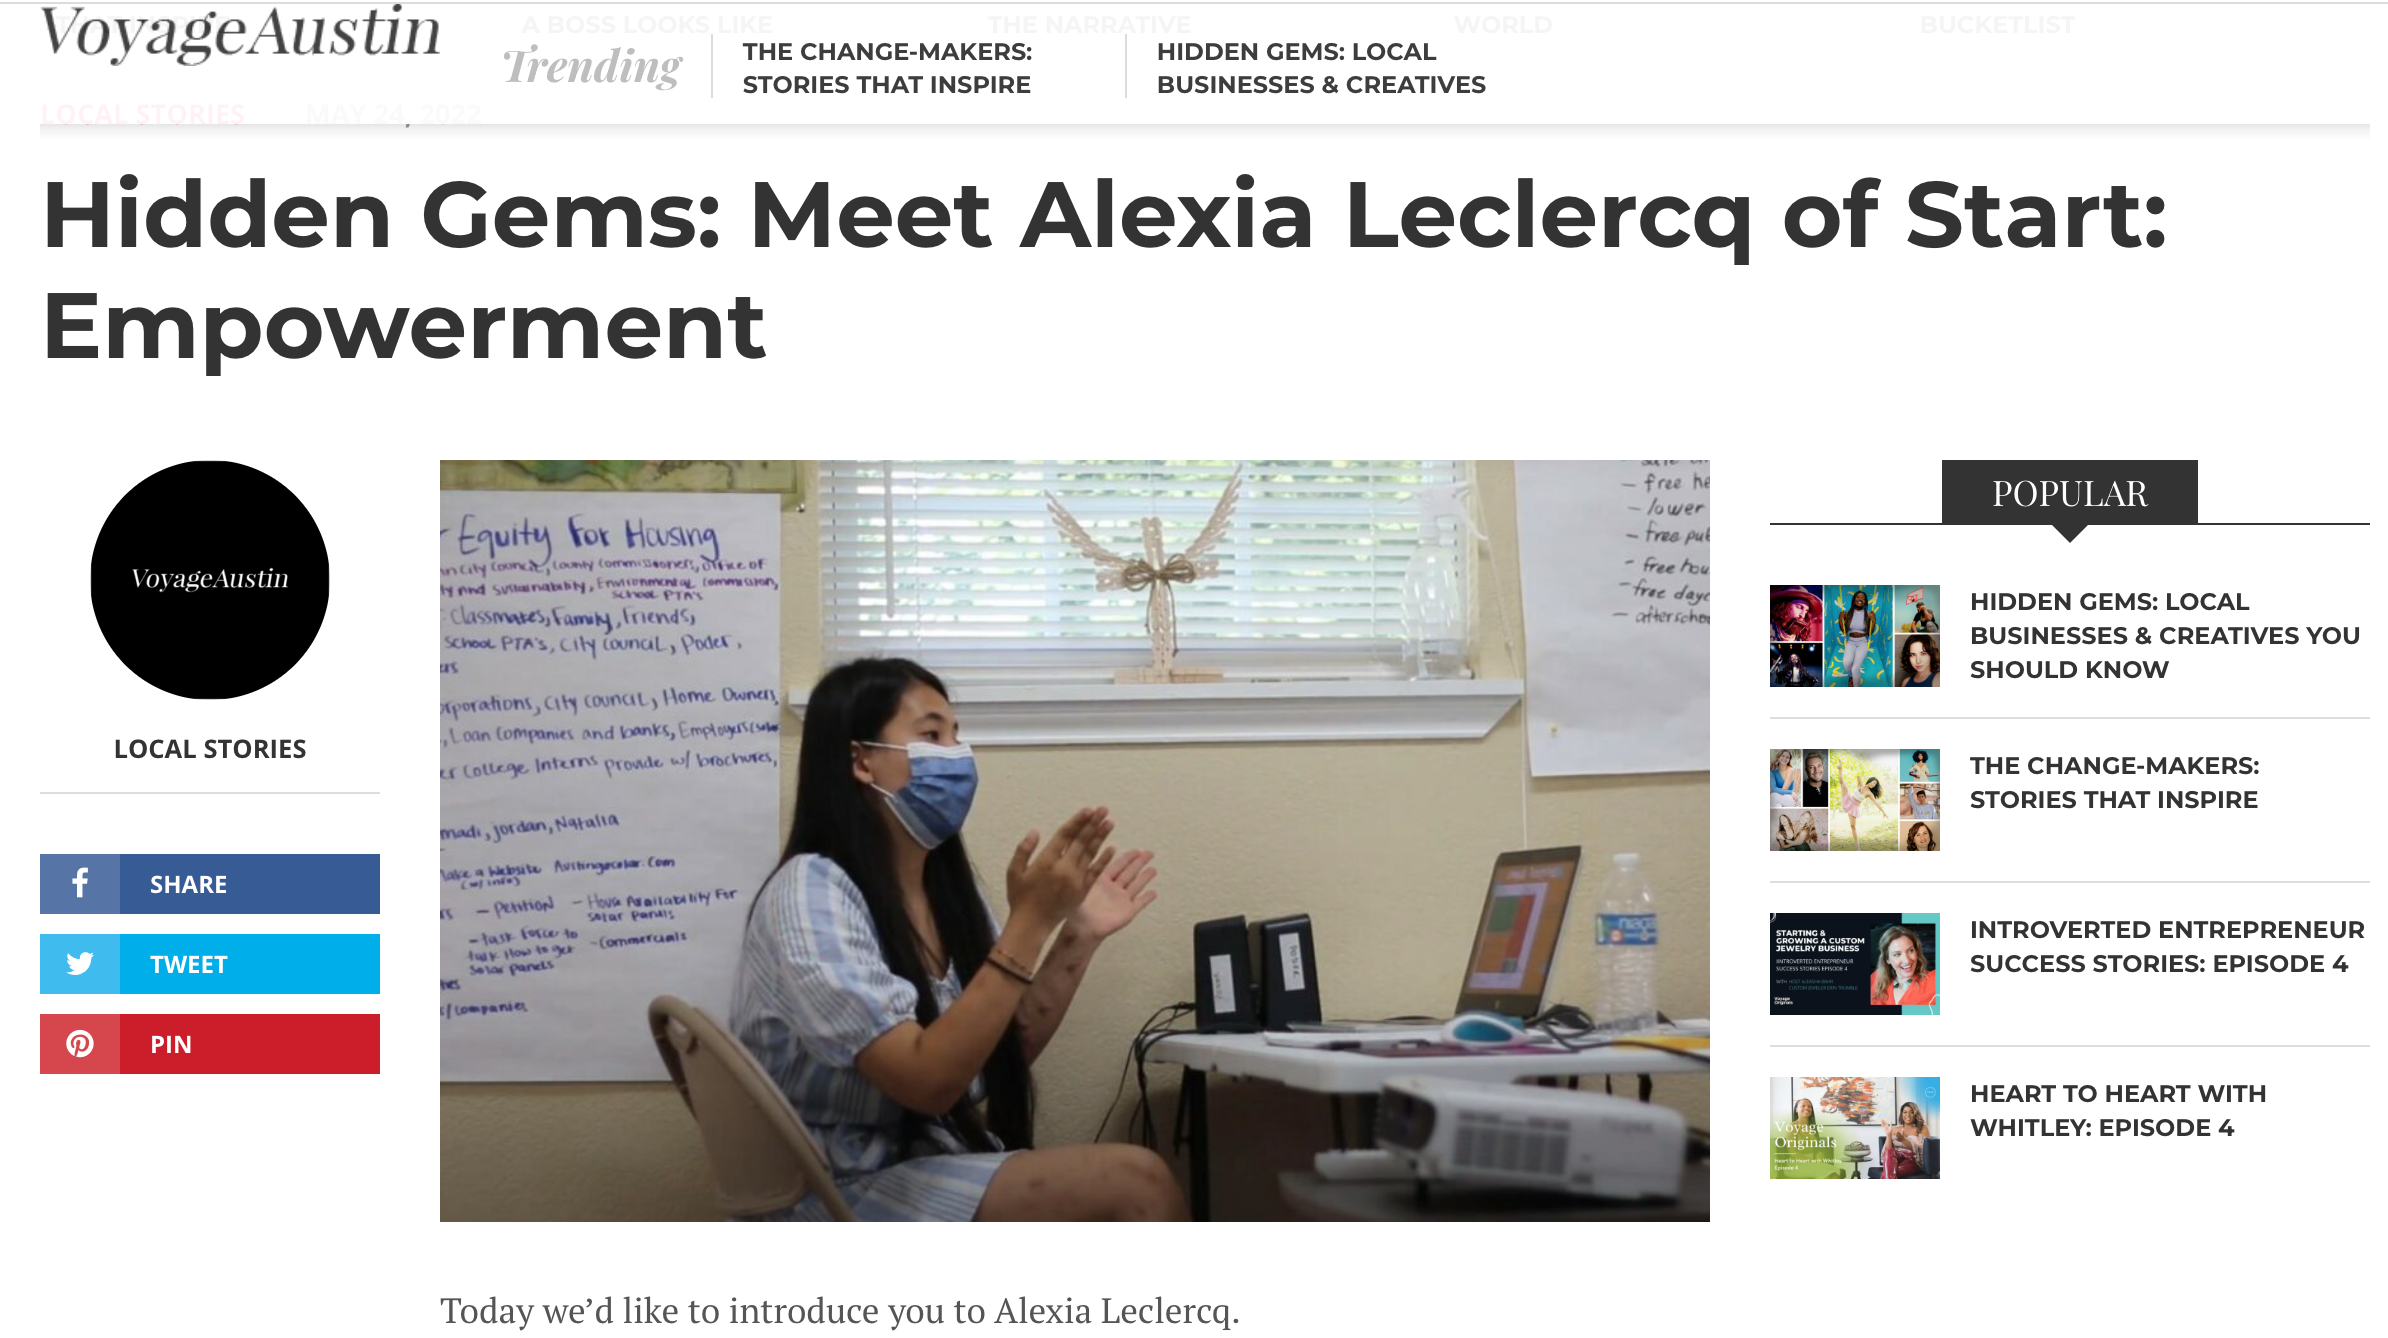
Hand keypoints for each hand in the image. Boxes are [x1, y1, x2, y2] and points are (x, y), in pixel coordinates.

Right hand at [1003, 806, 1113, 932]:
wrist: (1032, 925)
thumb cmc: (1020, 897)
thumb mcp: (1014, 872)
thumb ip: (1024, 850)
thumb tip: (1035, 832)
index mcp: (1046, 861)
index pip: (1065, 836)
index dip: (1078, 822)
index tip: (1088, 810)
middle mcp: (1064, 868)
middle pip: (1081, 841)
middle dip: (1093, 824)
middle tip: (1103, 810)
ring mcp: (1075, 880)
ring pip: (1091, 853)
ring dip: (1101, 837)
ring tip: (1109, 822)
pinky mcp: (1082, 891)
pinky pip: (1095, 872)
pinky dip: (1103, 860)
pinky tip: (1111, 848)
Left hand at [1070, 849, 1158, 940]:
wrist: (1083, 929)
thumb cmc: (1077, 909)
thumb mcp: (1082, 886)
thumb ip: (1090, 871)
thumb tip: (1092, 855)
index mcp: (1102, 881)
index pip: (1117, 866)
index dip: (1127, 858)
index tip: (1137, 850)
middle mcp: (1114, 889)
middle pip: (1129, 872)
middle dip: (1139, 863)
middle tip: (1149, 853)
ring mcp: (1122, 900)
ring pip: (1136, 885)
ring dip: (1145, 877)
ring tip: (1153, 870)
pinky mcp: (1128, 912)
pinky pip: (1140, 903)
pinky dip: (1147, 898)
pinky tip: (1154, 893)